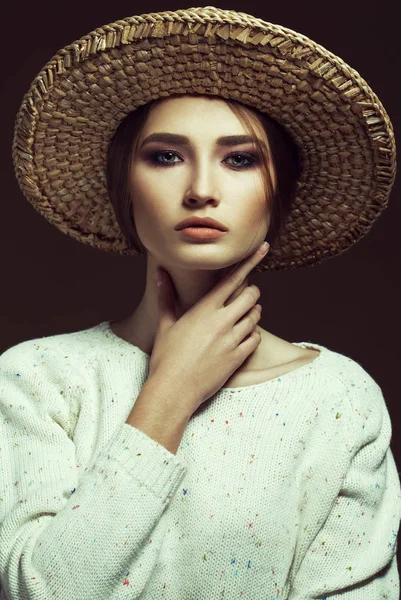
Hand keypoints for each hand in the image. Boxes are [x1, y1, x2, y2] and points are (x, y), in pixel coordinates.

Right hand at [147, 242, 269, 417]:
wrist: (173, 391)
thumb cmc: (166, 357)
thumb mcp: (166, 324)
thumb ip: (166, 296)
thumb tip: (160, 273)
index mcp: (204, 310)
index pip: (233, 279)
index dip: (250, 262)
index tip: (263, 248)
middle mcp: (221, 322)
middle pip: (251, 296)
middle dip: (251, 293)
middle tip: (245, 296)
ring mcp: (232, 340)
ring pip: (255, 317)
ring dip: (253, 312)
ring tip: (242, 315)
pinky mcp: (238, 358)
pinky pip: (256, 338)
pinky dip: (253, 334)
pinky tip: (244, 335)